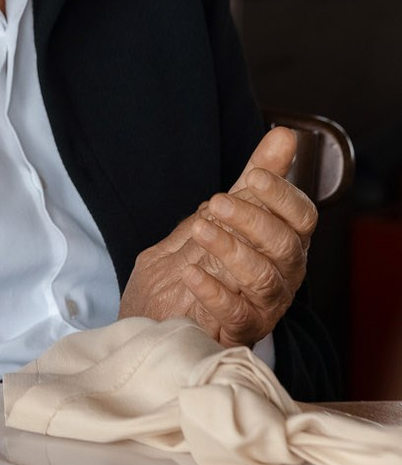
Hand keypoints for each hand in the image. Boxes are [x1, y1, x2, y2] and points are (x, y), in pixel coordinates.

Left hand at [120, 126, 318, 347]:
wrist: (163, 312)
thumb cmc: (204, 258)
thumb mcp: (223, 213)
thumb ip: (255, 178)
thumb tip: (283, 135)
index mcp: (283, 243)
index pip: (302, 217)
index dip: (283, 195)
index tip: (254, 175)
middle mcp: (283, 274)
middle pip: (286, 246)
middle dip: (253, 219)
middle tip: (216, 201)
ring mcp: (263, 305)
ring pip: (263, 277)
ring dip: (231, 250)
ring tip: (198, 230)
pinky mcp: (238, 329)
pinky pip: (234, 312)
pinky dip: (212, 291)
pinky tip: (189, 273)